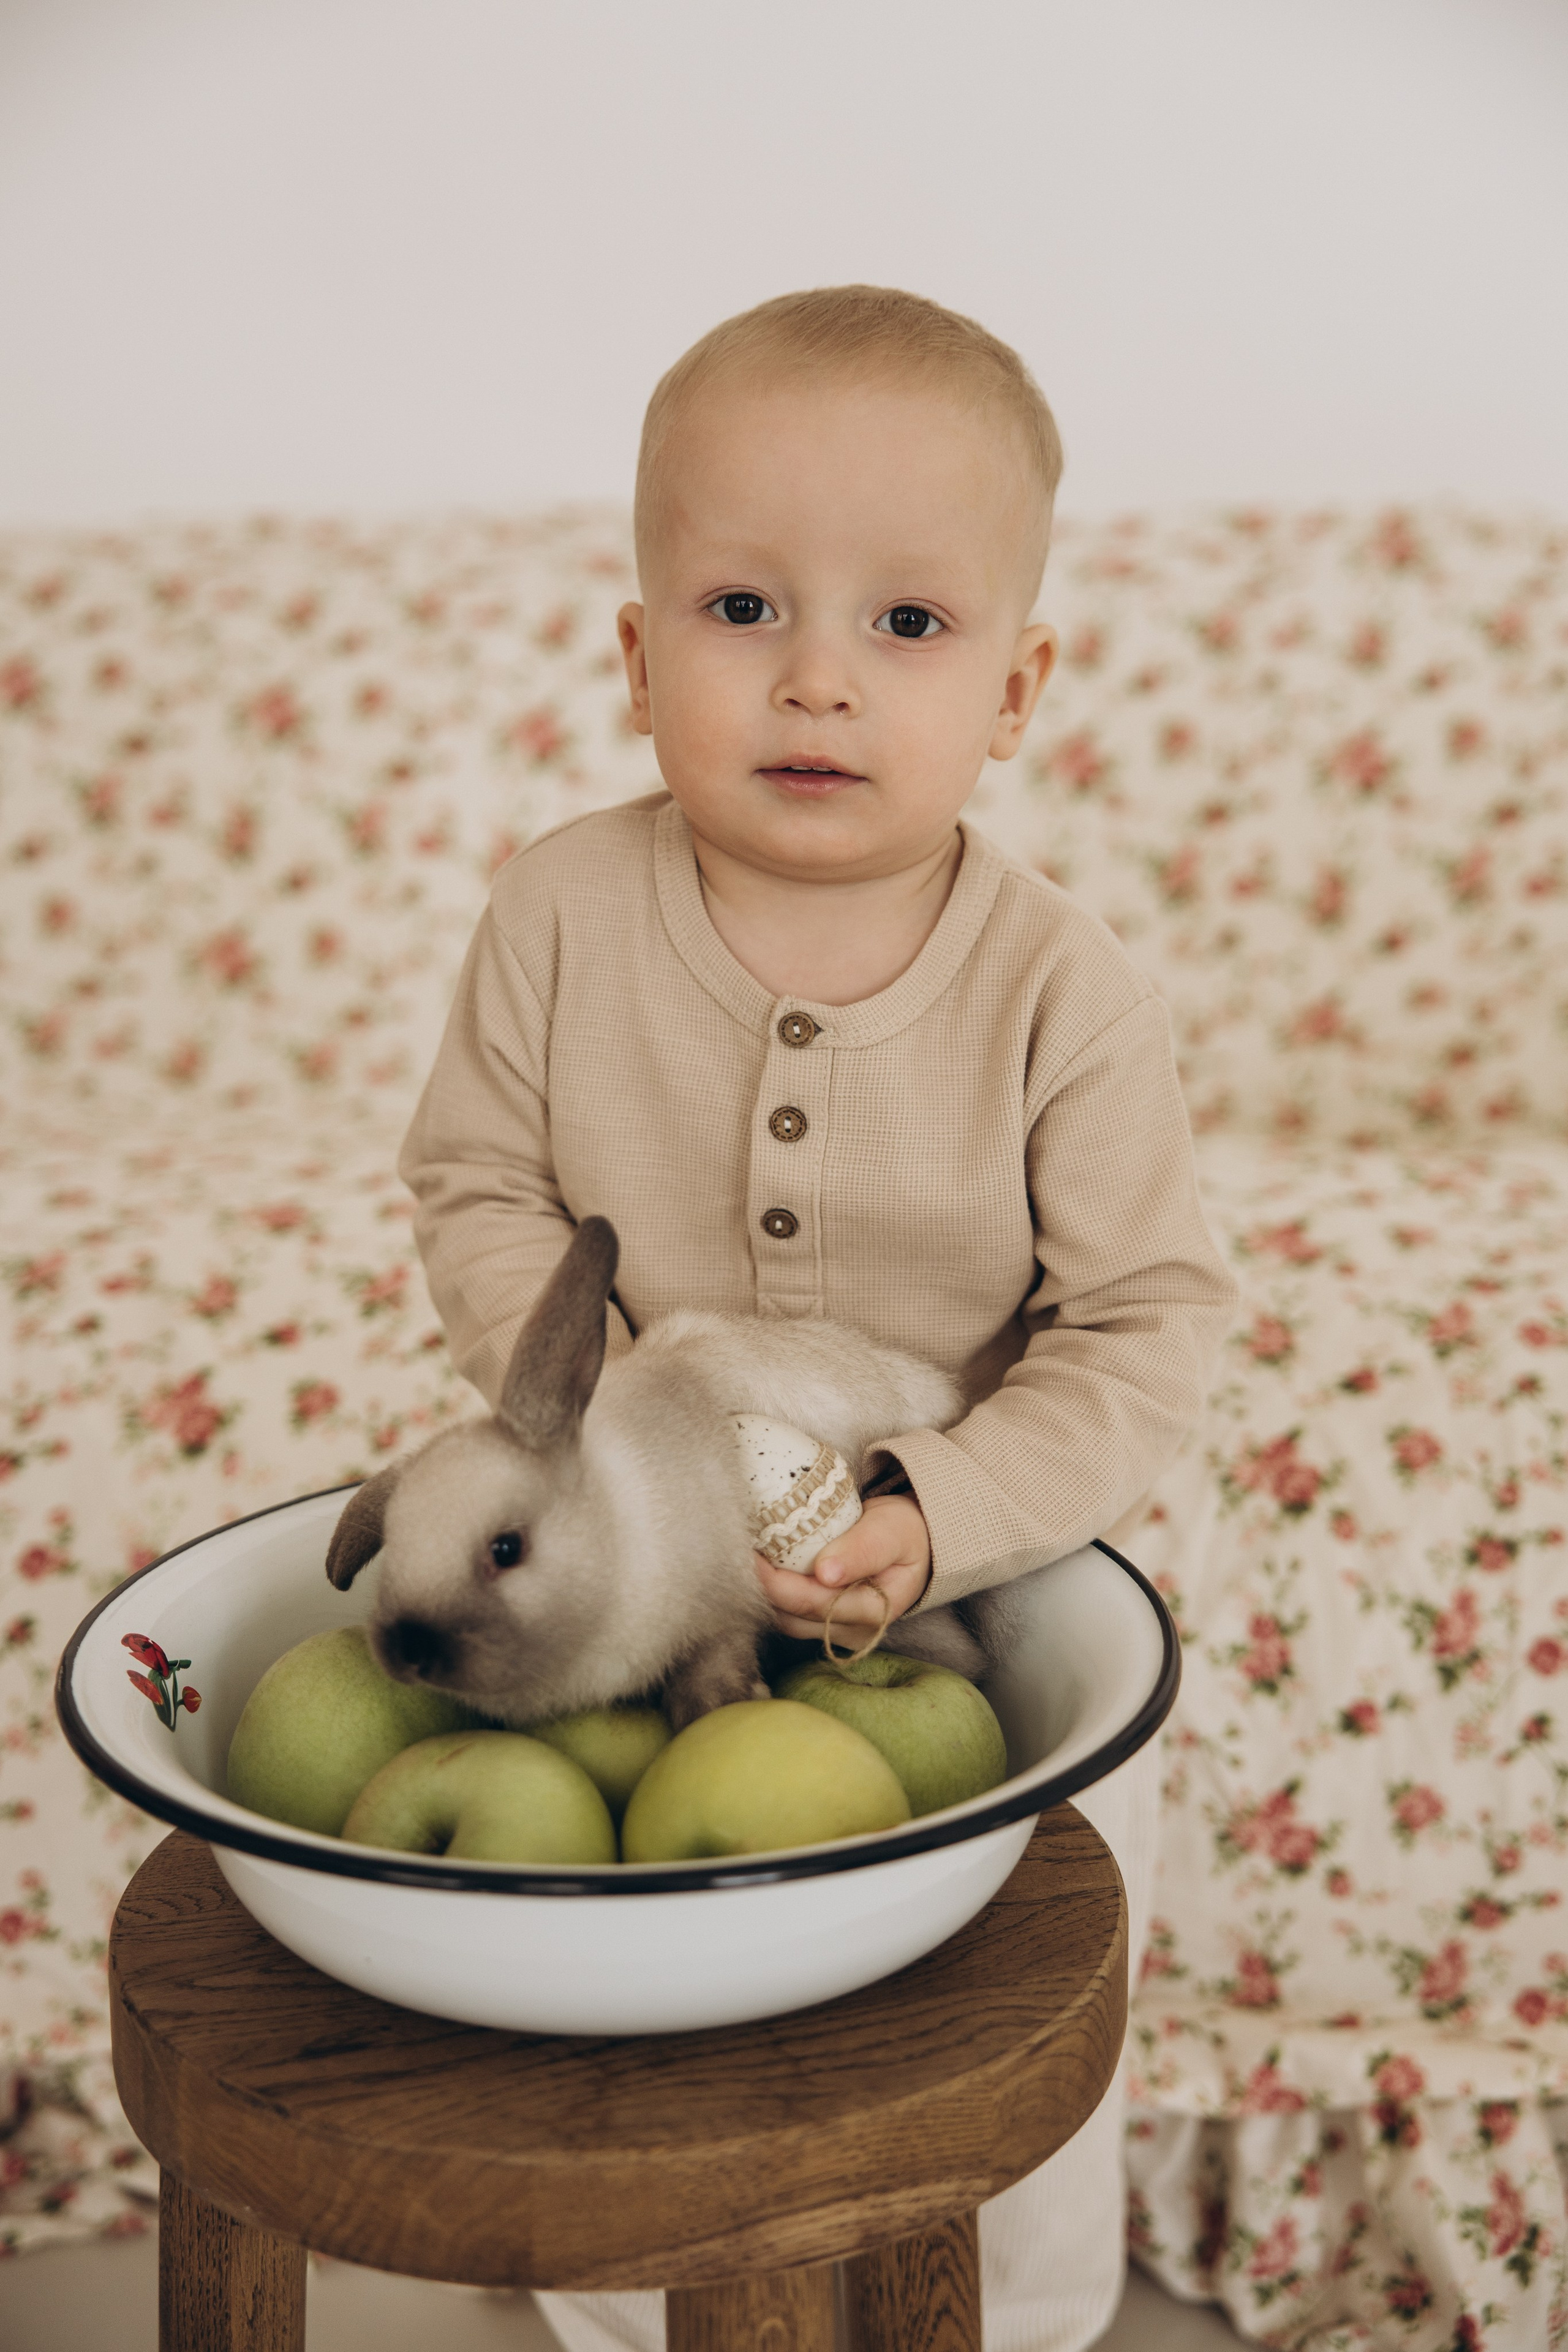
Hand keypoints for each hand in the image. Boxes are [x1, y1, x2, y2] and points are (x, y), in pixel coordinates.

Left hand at [753, 1495, 932, 1648]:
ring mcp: (837, 1631)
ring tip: (748, 1555)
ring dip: (764, 1591)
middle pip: (792, 1616)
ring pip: (786, 1619)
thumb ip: (863, 1550)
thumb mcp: (892, 1533)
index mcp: (874, 1611)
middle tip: (738, 1547)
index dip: (774, 1582)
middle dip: (761, 1586)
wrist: (914, 1544)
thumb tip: (826, 1573)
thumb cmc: (904, 1534)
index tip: (749, 1552)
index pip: (811, 1604)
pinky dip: (773, 1591)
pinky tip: (764, 1566)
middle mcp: (853, 1631)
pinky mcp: (824, 1624)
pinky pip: (790, 1613)